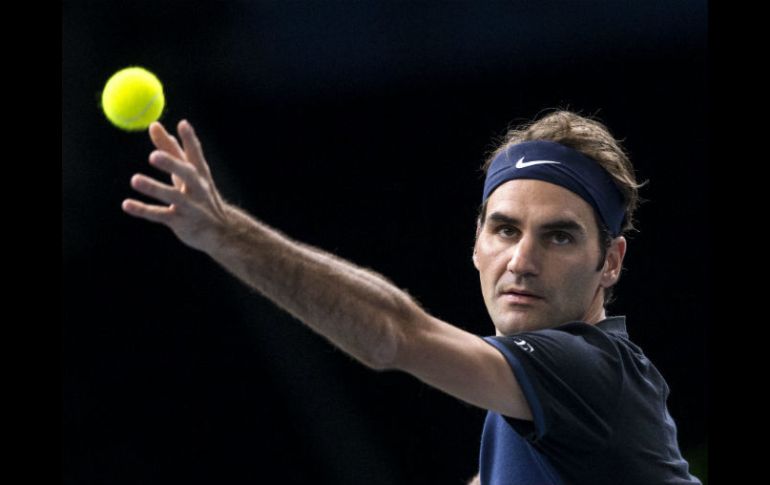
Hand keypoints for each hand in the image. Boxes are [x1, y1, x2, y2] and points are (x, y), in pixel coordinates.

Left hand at [122, 120, 229, 252]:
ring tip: (135, 179)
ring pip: (172, 196)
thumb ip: (172, 150)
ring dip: (154, 188)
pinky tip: (127, 204)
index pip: (195, 154)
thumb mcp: (189, 174)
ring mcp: (190, 206)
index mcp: (201, 174)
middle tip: (153, 156)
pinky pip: (159, 215)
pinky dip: (142, 210)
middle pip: (186, 174)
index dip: (190, 139)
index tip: (183, 124)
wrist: (220, 231)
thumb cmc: (200, 197)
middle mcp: (198, 188)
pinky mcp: (180, 222)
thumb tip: (156, 126)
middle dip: (171, 164)